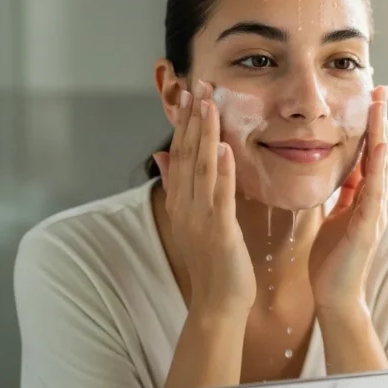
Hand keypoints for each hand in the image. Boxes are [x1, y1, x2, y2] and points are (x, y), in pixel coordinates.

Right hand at [152, 80, 255, 315]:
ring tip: (208, 105)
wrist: (218, 301)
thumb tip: (162, 156)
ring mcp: (200, 217)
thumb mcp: (194, 219)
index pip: (180, 154)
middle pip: (186, 155)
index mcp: (181, 202)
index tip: (188, 94)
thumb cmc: (213, 262)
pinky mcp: (219, 230)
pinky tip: (225, 148)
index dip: (183, 123)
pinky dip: (222, 170)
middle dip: (191, 120)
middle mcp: (186, 205)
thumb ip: (179, 186)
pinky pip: (220, 195)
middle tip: (196, 86)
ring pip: (201, 168)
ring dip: (204, 135)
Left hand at [309, 85, 387, 313]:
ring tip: (381, 107)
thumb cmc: (332, 260)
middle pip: (380, 152)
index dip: (370, 125)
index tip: (369, 97)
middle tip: (381, 88)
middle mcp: (375, 200)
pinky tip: (381, 148)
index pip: (368, 154)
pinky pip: (375, 192)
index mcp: (364, 197)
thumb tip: (339, 173)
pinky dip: (380, 168)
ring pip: (381, 165)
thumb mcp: (334, 218)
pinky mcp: (368, 226)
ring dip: (381, 134)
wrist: (335, 295)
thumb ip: (341, 196)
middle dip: (380, 120)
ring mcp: (375, 212)